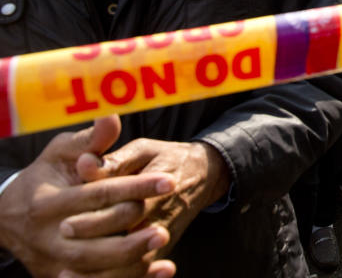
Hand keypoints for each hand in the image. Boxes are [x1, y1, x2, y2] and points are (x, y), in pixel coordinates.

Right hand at [0, 116, 175, 277]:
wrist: (8, 217)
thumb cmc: (43, 177)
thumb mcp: (60, 153)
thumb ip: (89, 140)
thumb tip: (111, 117)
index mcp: (49, 203)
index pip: (99, 195)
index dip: (135, 187)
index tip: (168, 180)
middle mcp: (50, 236)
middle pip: (97, 236)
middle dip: (134, 228)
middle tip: (167, 221)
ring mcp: (55, 260)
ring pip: (96, 266)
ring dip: (133, 258)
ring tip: (162, 240)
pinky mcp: (60, 277)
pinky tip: (161, 269)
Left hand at [71, 140, 229, 259]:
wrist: (203, 176)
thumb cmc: (165, 159)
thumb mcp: (144, 151)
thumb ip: (114, 160)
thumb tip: (83, 163)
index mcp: (158, 191)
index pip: (127, 211)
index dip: (95, 221)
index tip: (64, 225)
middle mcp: (162, 220)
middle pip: (129, 245)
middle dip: (93, 250)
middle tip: (63, 252)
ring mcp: (162, 239)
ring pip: (133, 266)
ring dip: (102, 274)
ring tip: (66, 275)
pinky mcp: (160, 251)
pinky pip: (139, 272)